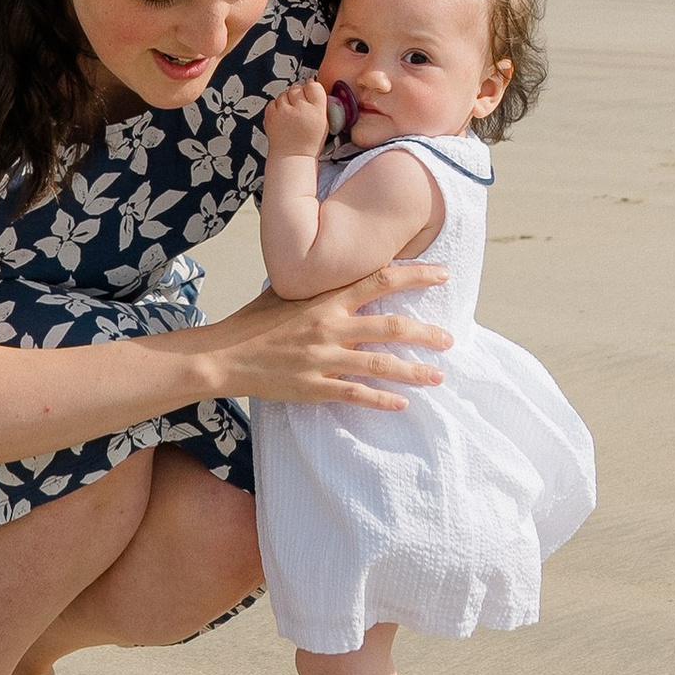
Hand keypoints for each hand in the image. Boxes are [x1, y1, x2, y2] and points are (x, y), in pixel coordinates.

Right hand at [208, 263, 450, 411]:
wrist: (224, 355)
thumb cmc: (255, 321)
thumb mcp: (287, 292)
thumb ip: (318, 285)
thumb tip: (343, 271)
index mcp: (326, 299)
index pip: (381, 280)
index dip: (416, 276)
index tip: (443, 275)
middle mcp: (330, 326)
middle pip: (391, 326)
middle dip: (426, 333)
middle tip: (449, 339)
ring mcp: (324, 359)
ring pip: (380, 365)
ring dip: (414, 371)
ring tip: (438, 376)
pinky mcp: (315, 387)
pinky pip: (356, 395)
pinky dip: (382, 400)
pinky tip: (402, 404)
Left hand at [264, 77, 331, 159]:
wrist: (292, 157)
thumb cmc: (308, 142)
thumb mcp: (324, 122)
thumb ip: (319, 102)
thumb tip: (312, 83)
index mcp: (317, 111)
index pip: (314, 86)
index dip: (311, 87)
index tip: (310, 92)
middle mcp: (301, 109)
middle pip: (297, 87)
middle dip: (298, 94)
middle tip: (300, 107)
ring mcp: (284, 111)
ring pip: (284, 93)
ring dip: (287, 100)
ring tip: (290, 115)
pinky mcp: (271, 115)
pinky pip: (273, 102)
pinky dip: (277, 107)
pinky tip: (282, 117)